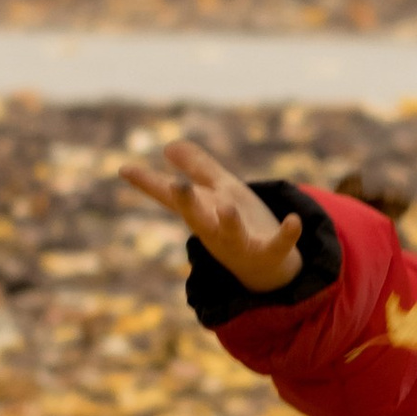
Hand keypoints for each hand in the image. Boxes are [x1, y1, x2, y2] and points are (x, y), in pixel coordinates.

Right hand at [121, 136, 303, 290]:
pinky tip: (293, 219)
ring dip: (227, 221)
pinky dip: (287, 233)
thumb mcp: (218, 191)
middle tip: (176, 185)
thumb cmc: (238, 225)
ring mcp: (241, 243)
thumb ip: (197, 167)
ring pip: (230, 234)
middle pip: (196, 216)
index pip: (170, 197)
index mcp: (202, 212)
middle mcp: (215, 229)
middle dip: (187, 202)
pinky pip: (278, 244)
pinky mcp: (269, 253)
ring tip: (227, 206)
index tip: (123, 168)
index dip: (147, 182)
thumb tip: (168, 145)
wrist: (267, 270)